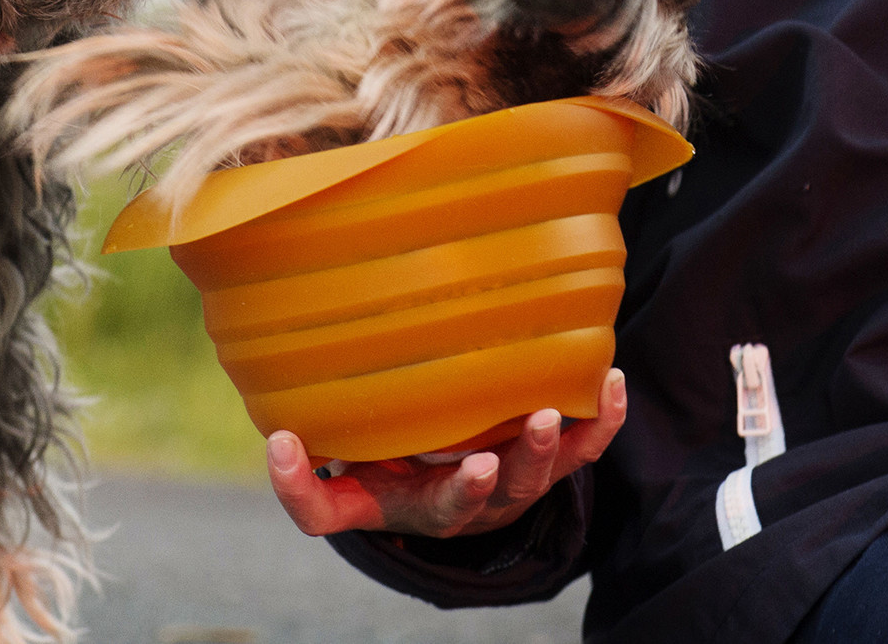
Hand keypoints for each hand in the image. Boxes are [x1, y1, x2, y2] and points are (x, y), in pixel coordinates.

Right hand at [268, 367, 626, 538]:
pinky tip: (610, 380)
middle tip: (482, 463)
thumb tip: (276, 444)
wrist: (472, 476)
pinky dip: (602, 415)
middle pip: (486, 498)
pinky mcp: (561, 452)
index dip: (383, 493)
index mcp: (427, 505)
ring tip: (545, 414)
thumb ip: (311, 483)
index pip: (409, 508)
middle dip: (485, 482)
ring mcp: (524, 475)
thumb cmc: (405, 472)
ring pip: (540, 473)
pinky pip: (589, 441)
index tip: (353, 463)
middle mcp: (480, 495)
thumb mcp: (357, 488)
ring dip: (546, 447)